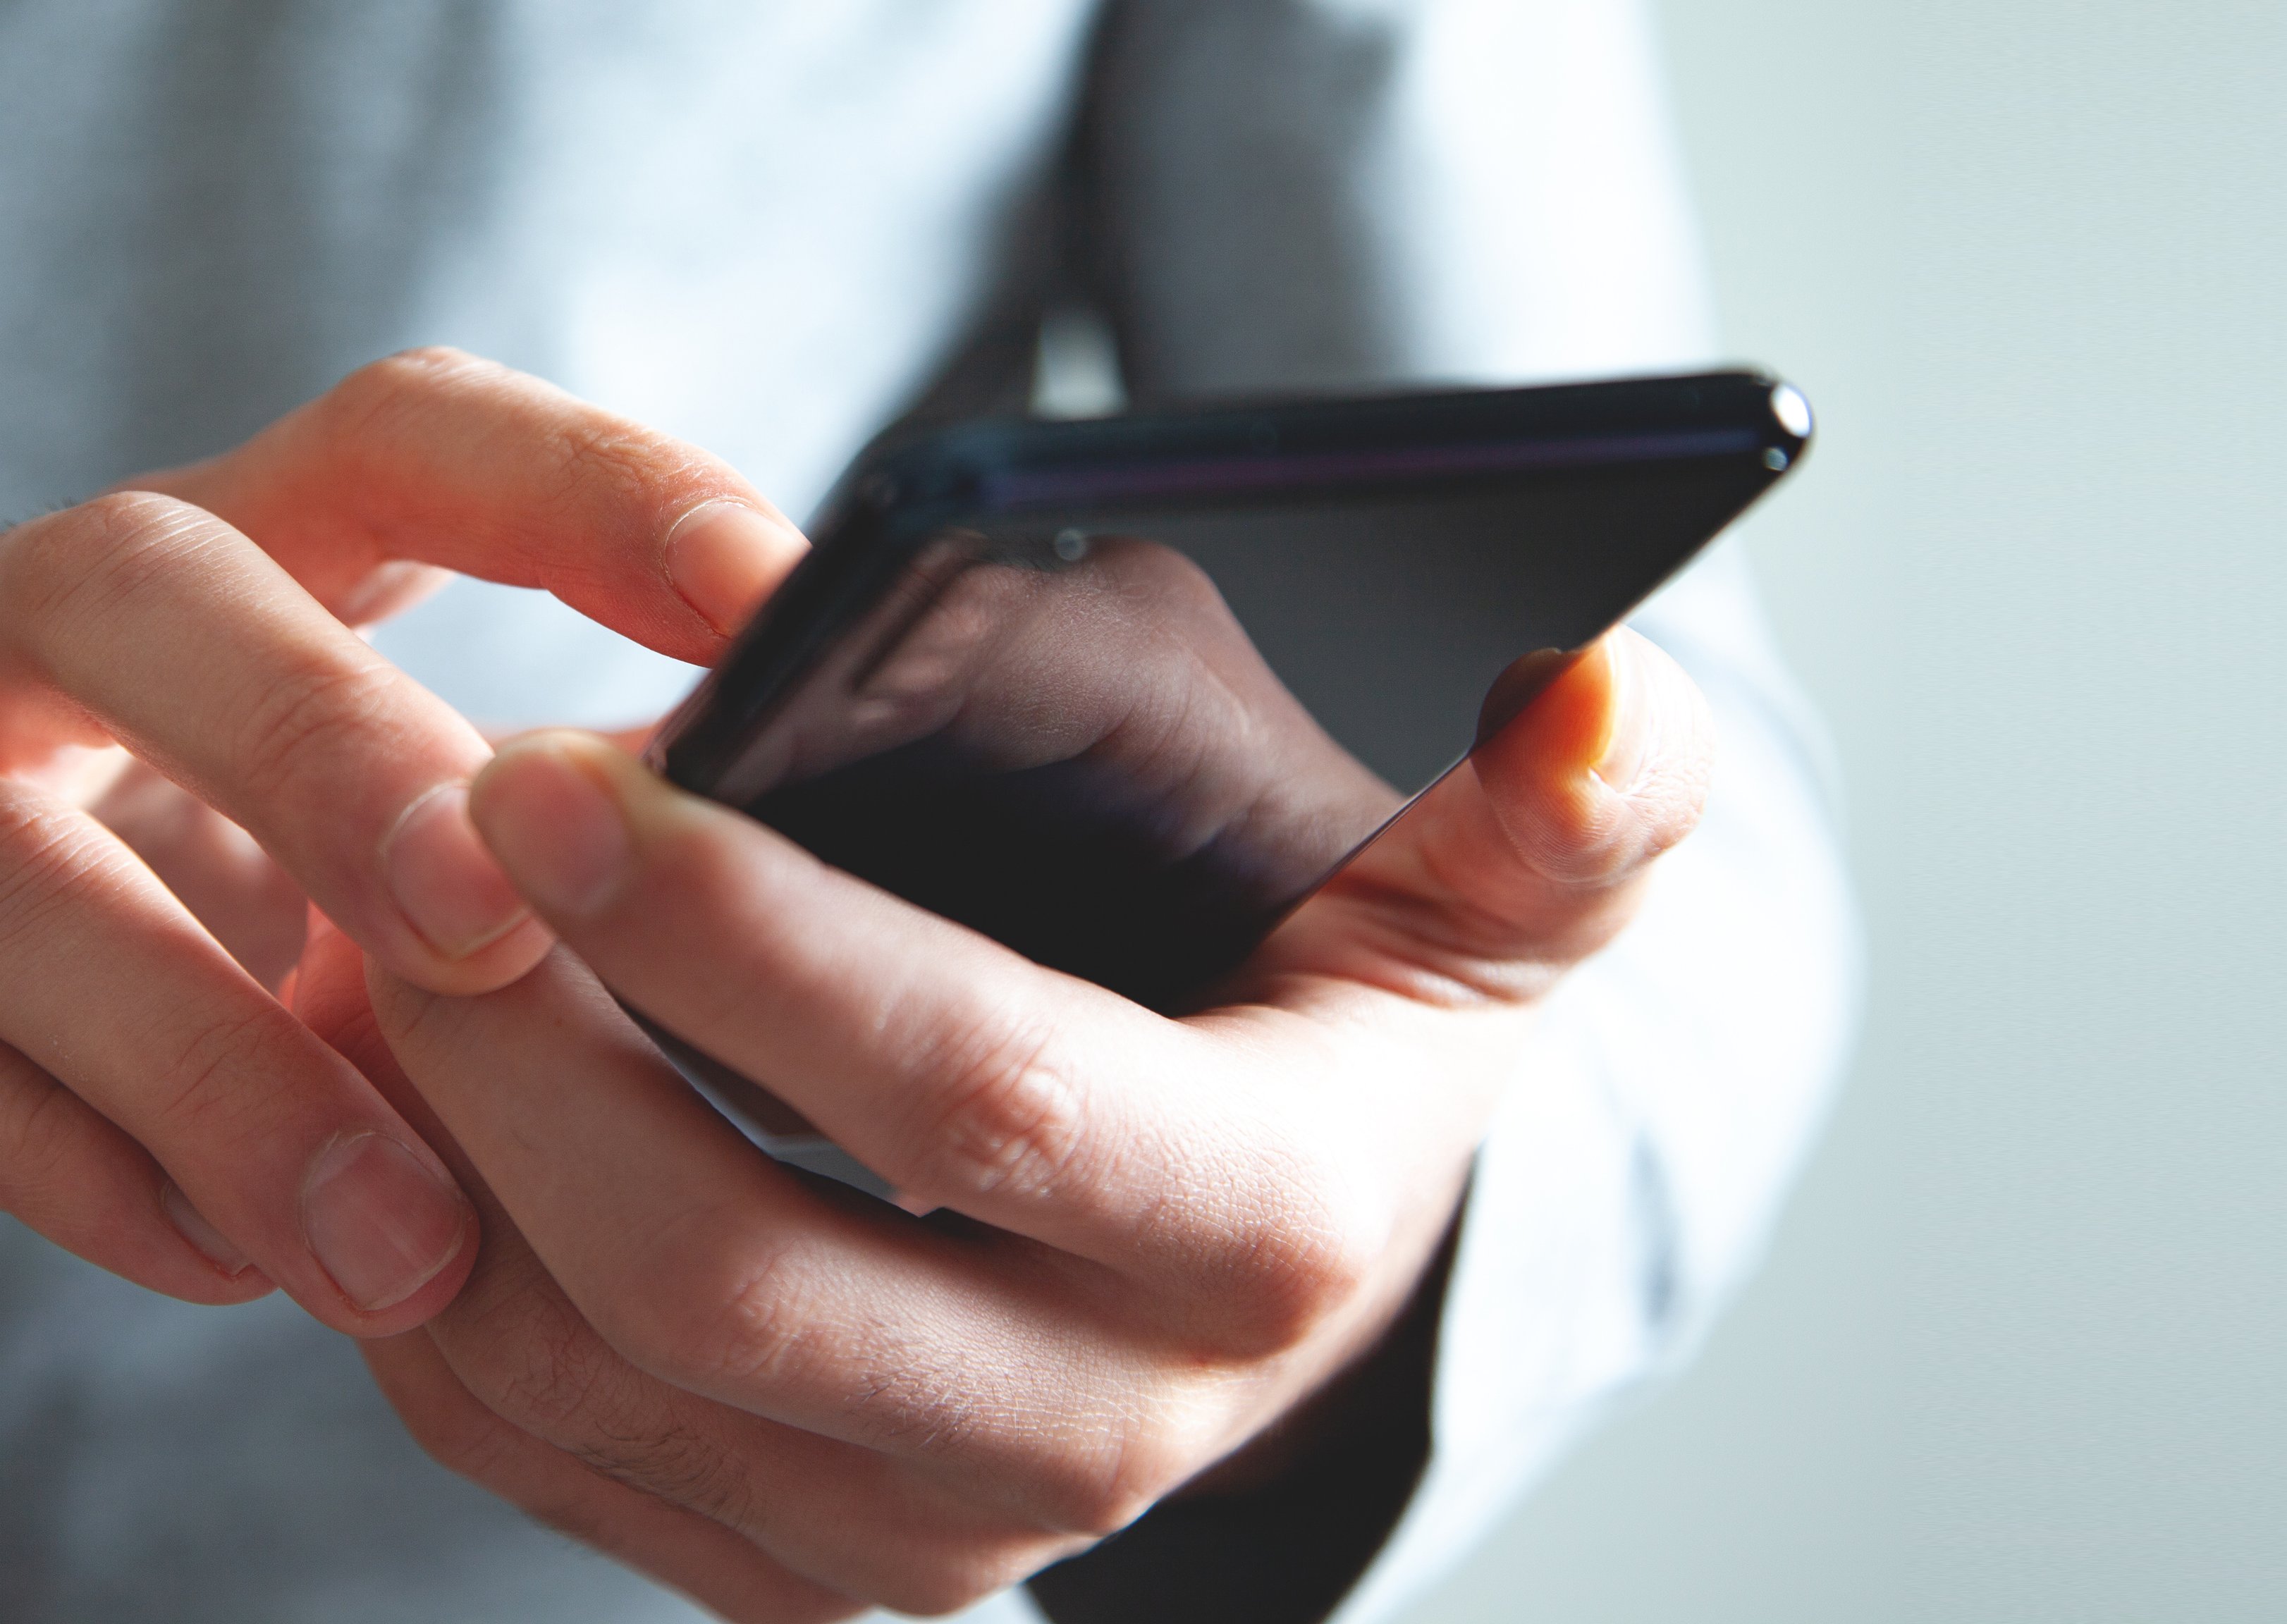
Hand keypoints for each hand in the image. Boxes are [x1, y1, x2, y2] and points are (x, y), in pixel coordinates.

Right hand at [0, 349, 803, 1333]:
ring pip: (24, 876)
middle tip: (484, 926)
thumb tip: (840, 876)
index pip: (422, 433)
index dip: (592, 495)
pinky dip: (113, 1179)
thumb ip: (599, 803)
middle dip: (320, 750)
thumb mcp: (453, 786)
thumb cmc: (333, 869)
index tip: (772, 608)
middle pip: (152, 590)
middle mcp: (85, 627)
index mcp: (272, 536)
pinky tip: (253, 1269)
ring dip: (222, 1063)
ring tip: (406, 1237)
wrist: (47, 956)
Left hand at [310, 628, 1712, 1620]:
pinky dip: (434, 1282)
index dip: (753, 940)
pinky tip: (406, 1101)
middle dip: (533, 1055)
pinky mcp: (823, 1562)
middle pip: (735, 1278)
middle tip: (413, 838)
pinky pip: (553, 1461)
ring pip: (606, 1382)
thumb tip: (1596, 688)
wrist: (1303, 1224)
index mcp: (1267, 1230)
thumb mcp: (1508, 889)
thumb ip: (1579, 794)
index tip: (559, 776)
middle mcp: (1109, 1430)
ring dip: (446, 1158)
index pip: (981, 1098)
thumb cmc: (1374, 1001)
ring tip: (373, 938)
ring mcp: (948, 1528)